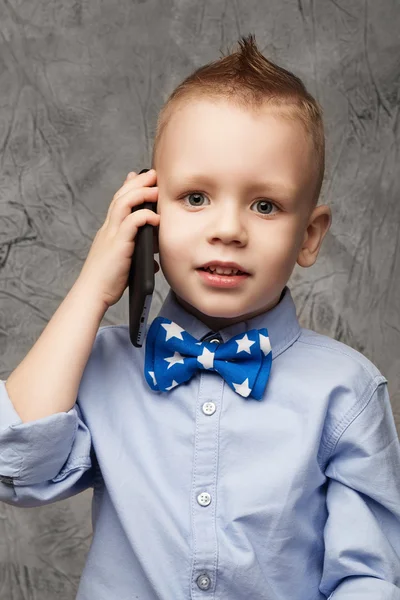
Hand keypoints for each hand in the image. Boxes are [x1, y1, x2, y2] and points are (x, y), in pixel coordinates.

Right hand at [77, 169, 159, 309]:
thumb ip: (139, 257)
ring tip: (156, 188)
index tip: (138, 175)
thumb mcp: (125, 265)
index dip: (127, 186)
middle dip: (137, 182)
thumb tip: (154, 262)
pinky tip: (156, 217)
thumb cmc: (107, 282)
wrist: (92, 294)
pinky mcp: (118, 245)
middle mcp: (108, 229)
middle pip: (121, 196)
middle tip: (152, 173)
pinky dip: (145, 216)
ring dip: (141, 193)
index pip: (117, 201)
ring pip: (124, 203)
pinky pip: (131, 223)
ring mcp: (111, 235)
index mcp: (108, 232)